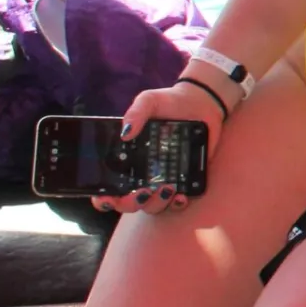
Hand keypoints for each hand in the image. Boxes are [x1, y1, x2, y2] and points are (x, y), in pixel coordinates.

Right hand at [92, 76, 226, 215]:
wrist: (202, 102)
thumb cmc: (170, 102)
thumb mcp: (149, 101)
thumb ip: (135, 113)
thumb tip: (124, 134)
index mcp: (127, 159)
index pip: (108, 187)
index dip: (103, 198)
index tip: (107, 198)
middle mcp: (143, 173)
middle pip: (129, 202)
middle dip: (130, 203)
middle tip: (142, 192)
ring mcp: (164, 178)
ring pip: (153, 205)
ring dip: (156, 203)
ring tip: (165, 188)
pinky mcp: (185, 179)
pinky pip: (178, 201)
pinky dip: (177, 203)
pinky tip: (180, 196)